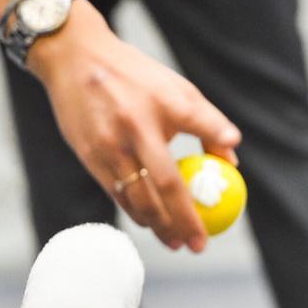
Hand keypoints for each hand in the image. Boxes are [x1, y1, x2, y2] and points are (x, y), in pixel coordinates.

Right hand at [27, 0, 240, 252]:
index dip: (210, 178)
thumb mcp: (176, 89)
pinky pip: (117, 194)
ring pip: (137, 198)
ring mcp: (109, 146)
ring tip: (174, 243)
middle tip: (195, 246)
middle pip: (163, 187)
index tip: (218, 214)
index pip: (198, 139)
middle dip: (181, 223)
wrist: (75, 61)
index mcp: (163, 105)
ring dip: (157, 226)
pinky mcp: (90, 157)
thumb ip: (206, 122)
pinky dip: (135, 212)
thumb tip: (232, 161)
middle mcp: (135, 128)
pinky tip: (149, 223)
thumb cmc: (135, 78)